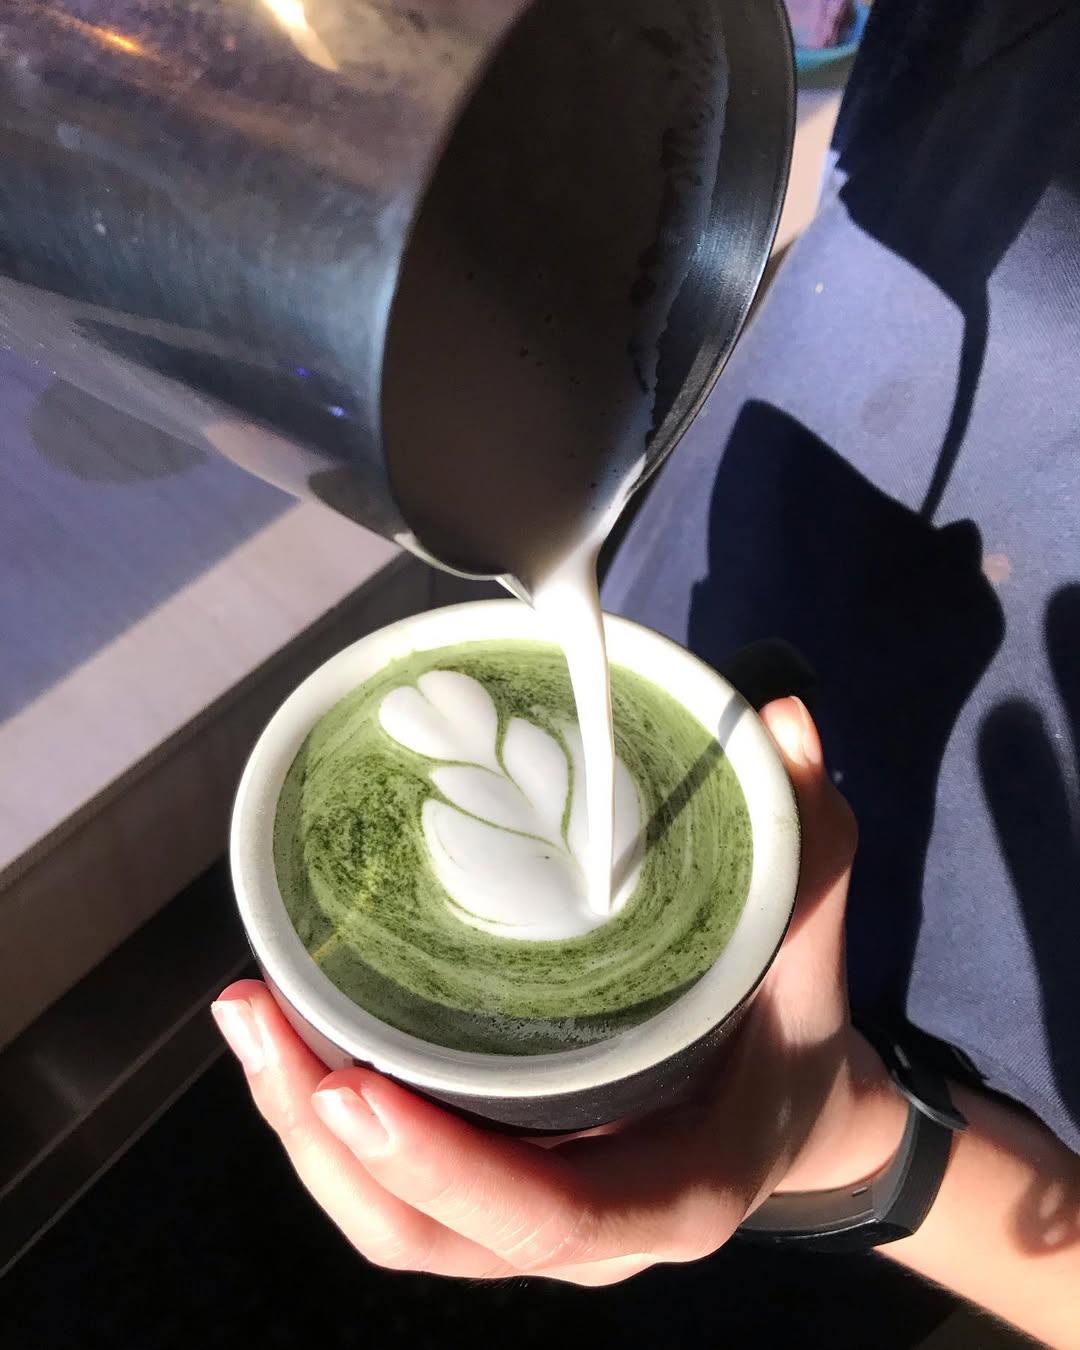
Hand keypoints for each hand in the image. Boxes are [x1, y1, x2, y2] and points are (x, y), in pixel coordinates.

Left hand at [212, 697, 906, 1284]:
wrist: (798, 1115)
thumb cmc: (800, 1034)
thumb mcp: (812, 948)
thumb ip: (808, 845)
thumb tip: (787, 717)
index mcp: (674, 1192)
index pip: (548, 1216)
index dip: (444, 1168)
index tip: (350, 1086)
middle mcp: (592, 1236)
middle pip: (426, 1235)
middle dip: (325, 1139)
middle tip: (255, 1013)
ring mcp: (533, 1224)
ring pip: (391, 1223)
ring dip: (301, 1132)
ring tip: (247, 1014)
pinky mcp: (497, 1184)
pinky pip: (392, 1189)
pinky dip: (326, 1126)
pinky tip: (286, 1035)